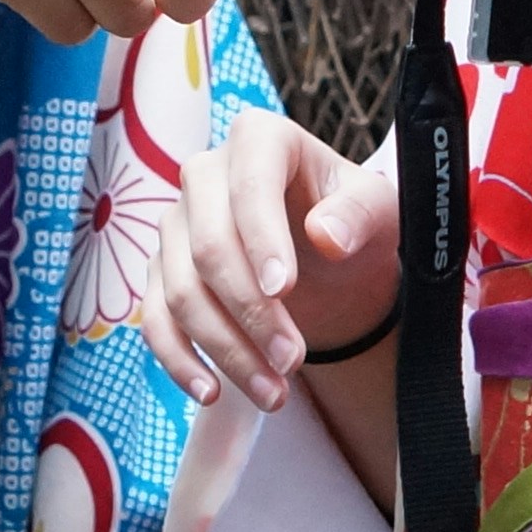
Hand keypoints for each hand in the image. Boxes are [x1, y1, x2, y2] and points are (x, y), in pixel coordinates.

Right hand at [142, 111, 398, 408]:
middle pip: (209, 247)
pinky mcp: (162, 270)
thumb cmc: (353, 222)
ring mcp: (176, 223)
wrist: (328, 257)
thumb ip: (358, 214)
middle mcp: (205, 173)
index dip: (262, 240)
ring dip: (226, 349)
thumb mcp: (377, 211)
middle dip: (250, 312)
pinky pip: (155, 319)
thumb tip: (325, 235)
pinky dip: (178, 361)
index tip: (284, 290)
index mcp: (259, 139)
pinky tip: (212, 392)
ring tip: (275, 392)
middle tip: (294, 361)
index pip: (250, 186)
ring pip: (182, 292)